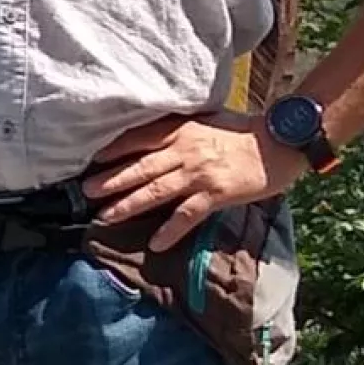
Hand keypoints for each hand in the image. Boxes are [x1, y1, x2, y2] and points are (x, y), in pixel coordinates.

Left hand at [84, 111, 304, 252]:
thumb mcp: (206, 120)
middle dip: (111, 180)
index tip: (91, 160)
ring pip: (156, 190)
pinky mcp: (216, 194)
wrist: (277, 143)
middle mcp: (185, 150)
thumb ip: (180, 127)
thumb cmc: (243, 131)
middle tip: (85, 192)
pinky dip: (170, 230)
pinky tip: (155, 244)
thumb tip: (155, 132)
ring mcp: (199, 173)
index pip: (139, 138)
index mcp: (181, 129)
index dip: (114, 150)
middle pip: (140, 166)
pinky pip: (187, 215)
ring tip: (105, 217)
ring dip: (128, 204)